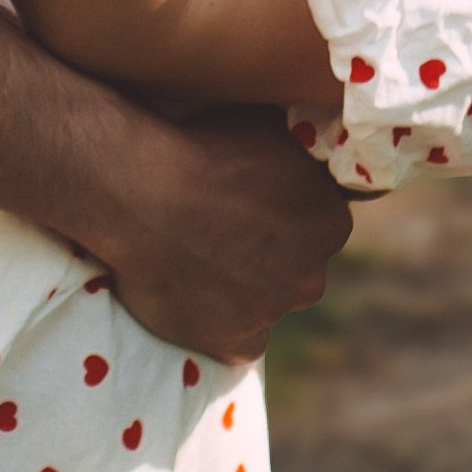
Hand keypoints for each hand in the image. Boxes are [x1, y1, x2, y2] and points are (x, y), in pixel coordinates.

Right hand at [94, 103, 353, 361]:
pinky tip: (193, 289)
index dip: (289, 211)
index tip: (256, 200)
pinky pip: (236, 335)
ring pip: (266, 301)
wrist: (141, 193)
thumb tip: (313, 140)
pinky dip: (219, 319)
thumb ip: (303, 149)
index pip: (321, 222)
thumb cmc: (204, 145)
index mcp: (331, 222)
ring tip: (199, 255)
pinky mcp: (234, 345)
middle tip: (226, 229)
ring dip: (245, 286)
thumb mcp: (271, 126)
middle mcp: (312, 275)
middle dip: (273, 253)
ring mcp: (273, 314)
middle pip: (298, 266)